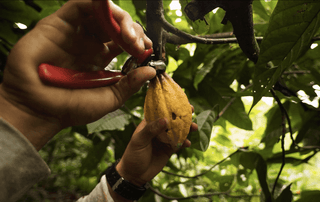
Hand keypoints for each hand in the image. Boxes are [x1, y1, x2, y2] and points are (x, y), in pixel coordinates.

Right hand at [0, 0, 153, 149]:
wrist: (39, 110)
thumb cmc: (70, 108)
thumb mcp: (108, 99)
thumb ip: (129, 84)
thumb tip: (150, 71)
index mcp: (100, 59)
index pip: (124, 41)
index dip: (138, 41)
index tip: (147, 50)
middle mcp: (88, 43)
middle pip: (115, 25)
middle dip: (133, 30)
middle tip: (139, 44)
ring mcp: (74, 33)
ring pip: (101, 14)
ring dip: (119, 19)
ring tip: (128, 35)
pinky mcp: (58, 24)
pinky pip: (79, 6)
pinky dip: (97, 4)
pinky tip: (110, 12)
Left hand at [116, 114, 197, 186]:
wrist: (135, 174)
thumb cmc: (133, 155)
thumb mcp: (139, 140)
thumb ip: (151, 130)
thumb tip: (165, 119)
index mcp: (149, 124)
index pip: (160, 111)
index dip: (170, 106)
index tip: (180, 101)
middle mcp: (158, 129)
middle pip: (172, 120)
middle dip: (182, 115)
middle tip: (192, 111)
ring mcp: (164, 139)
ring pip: (178, 131)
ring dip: (187, 129)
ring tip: (194, 128)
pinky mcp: (169, 149)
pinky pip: (179, 144)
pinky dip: (184, 142)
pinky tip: (188, 143)